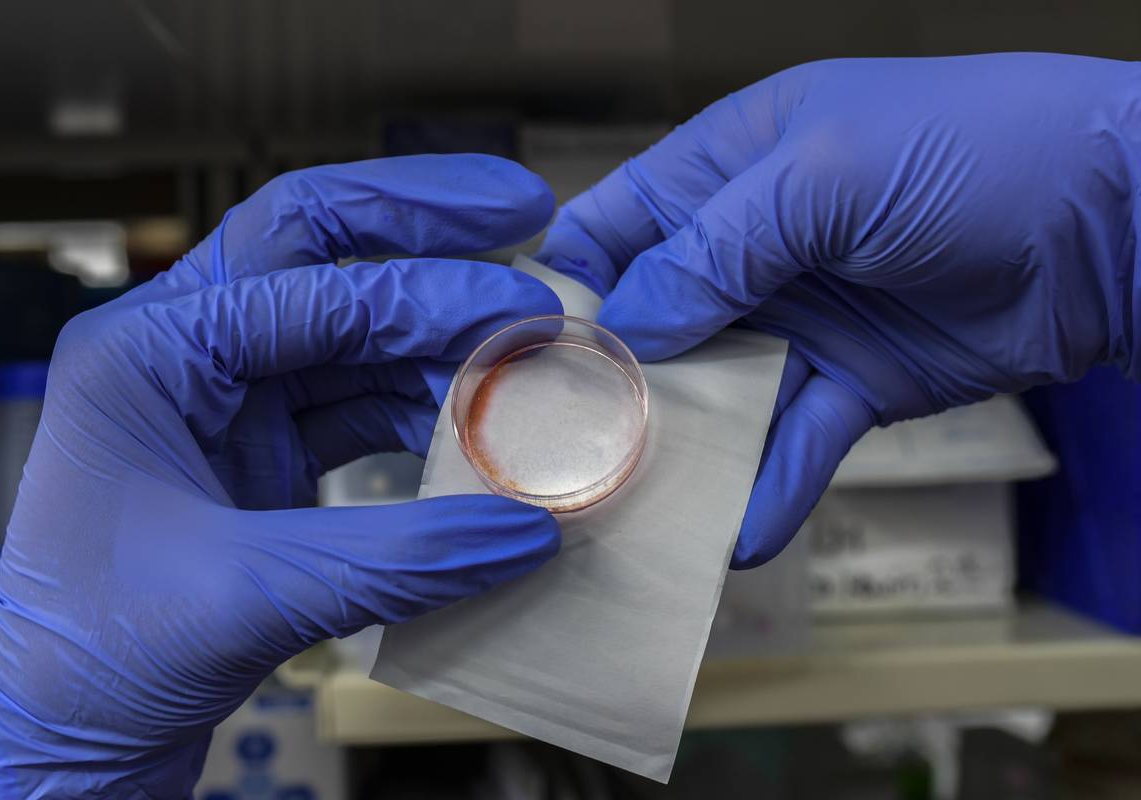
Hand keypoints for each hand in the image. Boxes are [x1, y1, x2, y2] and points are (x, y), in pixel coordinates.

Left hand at [0, 155, 562, 798]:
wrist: (68, 727)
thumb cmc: (103, 656)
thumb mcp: (251, 595)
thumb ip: (400, 558)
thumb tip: (525, 528)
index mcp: (146, 354)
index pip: (308, 284)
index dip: (429, 291)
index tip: (524, 300)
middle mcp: (184, 351)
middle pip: (316, 245)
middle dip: (420, 220)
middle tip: (523, 205)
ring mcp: (226, 395)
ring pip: (349, 323)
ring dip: (438, 331)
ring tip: (525, 345)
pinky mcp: (261, 443)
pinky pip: (356, 395)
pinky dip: (423, 401)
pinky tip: (481, 415)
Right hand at [538, 53, 1140, 566]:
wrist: (1116, 218)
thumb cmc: (969, 152)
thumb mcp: (822, 177)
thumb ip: (713, 251)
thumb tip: (623, 331)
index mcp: (727, 169)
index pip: (615, 227)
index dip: (567, 288)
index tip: (522, 360)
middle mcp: (750, 248)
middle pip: (652, 324)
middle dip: (612, 388)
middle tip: (564, 460)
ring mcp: (800, 320)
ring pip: (717, 396)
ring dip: (683, 454)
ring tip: (637, 517)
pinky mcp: (853, 383)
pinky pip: (795, 442)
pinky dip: (769, 488)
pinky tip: (739, 539)